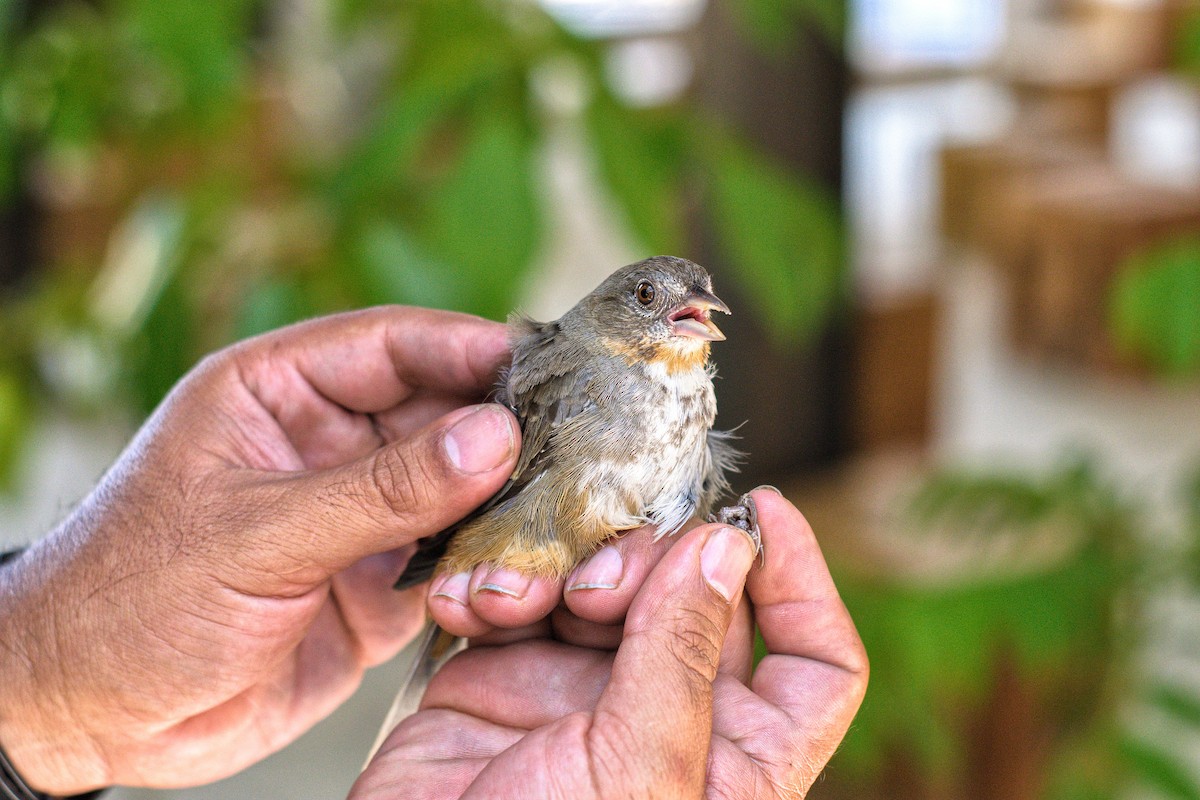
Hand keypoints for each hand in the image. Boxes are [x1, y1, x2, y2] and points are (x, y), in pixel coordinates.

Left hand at [0, 307, 545, 793]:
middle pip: (438, 413)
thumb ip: (380, 489)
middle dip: (504, 425)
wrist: (90, 713)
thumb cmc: (129, 601)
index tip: (540, 361)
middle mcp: (325, 446)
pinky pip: (451, 556)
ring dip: (505, 495)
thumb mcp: (257, 533)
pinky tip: (528, 559)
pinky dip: (490, 559)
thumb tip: (492, 435)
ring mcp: (354, 517)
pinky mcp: (375, 584)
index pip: (390, 346)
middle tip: (578, 436)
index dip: (466, 347)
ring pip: (454, 487)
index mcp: (277, 395)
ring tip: (568, 498)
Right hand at [354, 489, 867, 798]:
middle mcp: (669, 717)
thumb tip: (725, 547)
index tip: (763, 511)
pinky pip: (521, 595)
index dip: (803, 582)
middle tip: (598, 586)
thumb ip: (682, 653)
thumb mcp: (636, 772)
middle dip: (650, 564)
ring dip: (559, 570)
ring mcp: (587, 694)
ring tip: (515, 598)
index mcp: (734, 759)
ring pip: (608, 580)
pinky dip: (493, 584)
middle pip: (701, 592)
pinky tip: (469, 603)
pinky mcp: (508, 677)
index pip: (814, 662)